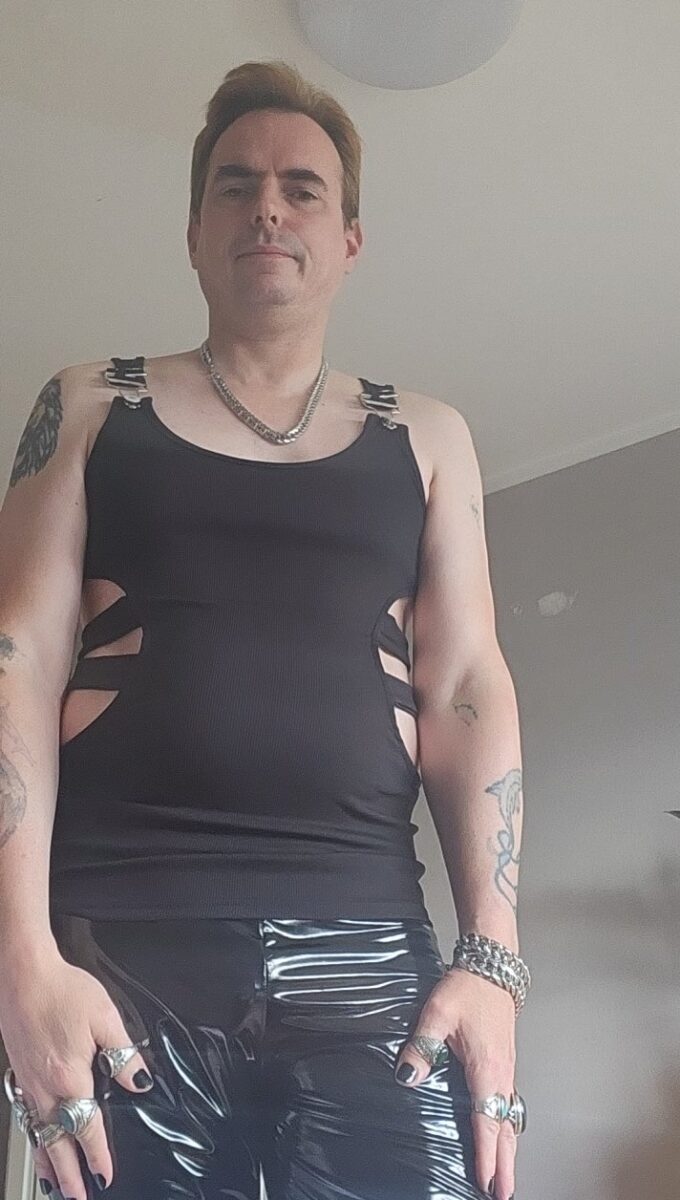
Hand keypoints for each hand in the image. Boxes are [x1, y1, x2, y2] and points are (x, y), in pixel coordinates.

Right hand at [0, 950, 154, 1199]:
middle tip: (78, 1196)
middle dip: (69, 1174)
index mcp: (70, 1077)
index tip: (105, 1174)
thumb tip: (139, 1081)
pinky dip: (33, 1136)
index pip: (87, 1129)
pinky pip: (27, 1117)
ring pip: (39, 1134)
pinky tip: (37, 1139)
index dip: (98, 1156)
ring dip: (48, 1162)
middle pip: (58, 1143)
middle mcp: (46, 1087)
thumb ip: (123, 1053)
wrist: (25, 975)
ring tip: (55, 1184)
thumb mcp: (105, 1017)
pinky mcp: (20, 1072)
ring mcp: (29, 1082)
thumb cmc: (61, 990)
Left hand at [394, 966, 516, 1199]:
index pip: (486, 1122)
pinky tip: (504, 1131)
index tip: (486, 1181)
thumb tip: (408, 1075)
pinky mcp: (505, 1061)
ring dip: (509, 1148)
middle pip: (505, 1129)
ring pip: (510, 1118)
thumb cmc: (467, 988)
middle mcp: (501, 1073)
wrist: (492, 967)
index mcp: (486, 1069)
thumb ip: (421, 1045)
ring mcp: (506, 1068)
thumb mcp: (436, 1013)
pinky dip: (509, 1125)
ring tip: (507, 1173)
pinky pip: (510, 1102)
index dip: (486, 1155)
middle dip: (505, 1164)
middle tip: (503, 1193)